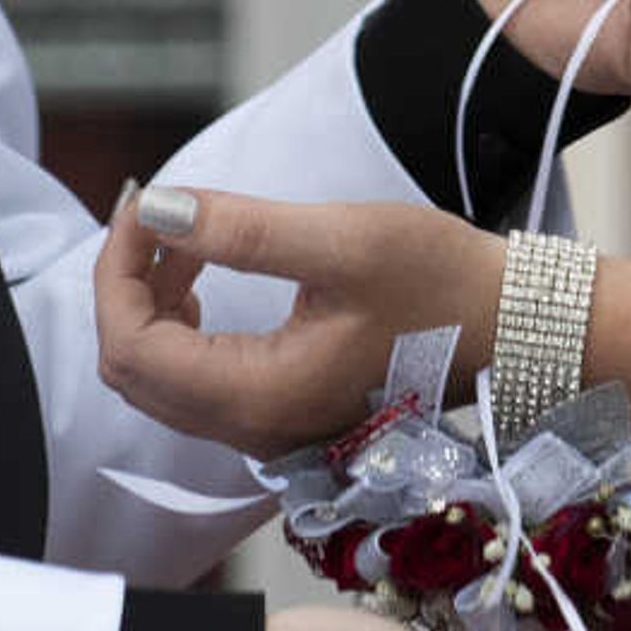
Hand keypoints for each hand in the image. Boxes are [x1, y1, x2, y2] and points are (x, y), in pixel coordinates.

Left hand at [99, 184, 503, 453]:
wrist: (511, 328)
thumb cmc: (441, 282)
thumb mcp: (343, 241)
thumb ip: (242, 229)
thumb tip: (158, 208)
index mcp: (260, 396)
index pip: (133, 345)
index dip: (118, 268)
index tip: (145, 200)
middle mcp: (253, 430)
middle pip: (133, 369)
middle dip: (127, 283)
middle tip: (158, 211)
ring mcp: (265, 430)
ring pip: (158, 377)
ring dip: (151, 302)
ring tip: (188, 235)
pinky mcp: (278, 413)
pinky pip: (193, 380)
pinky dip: (178, 323)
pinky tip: (204, 273)